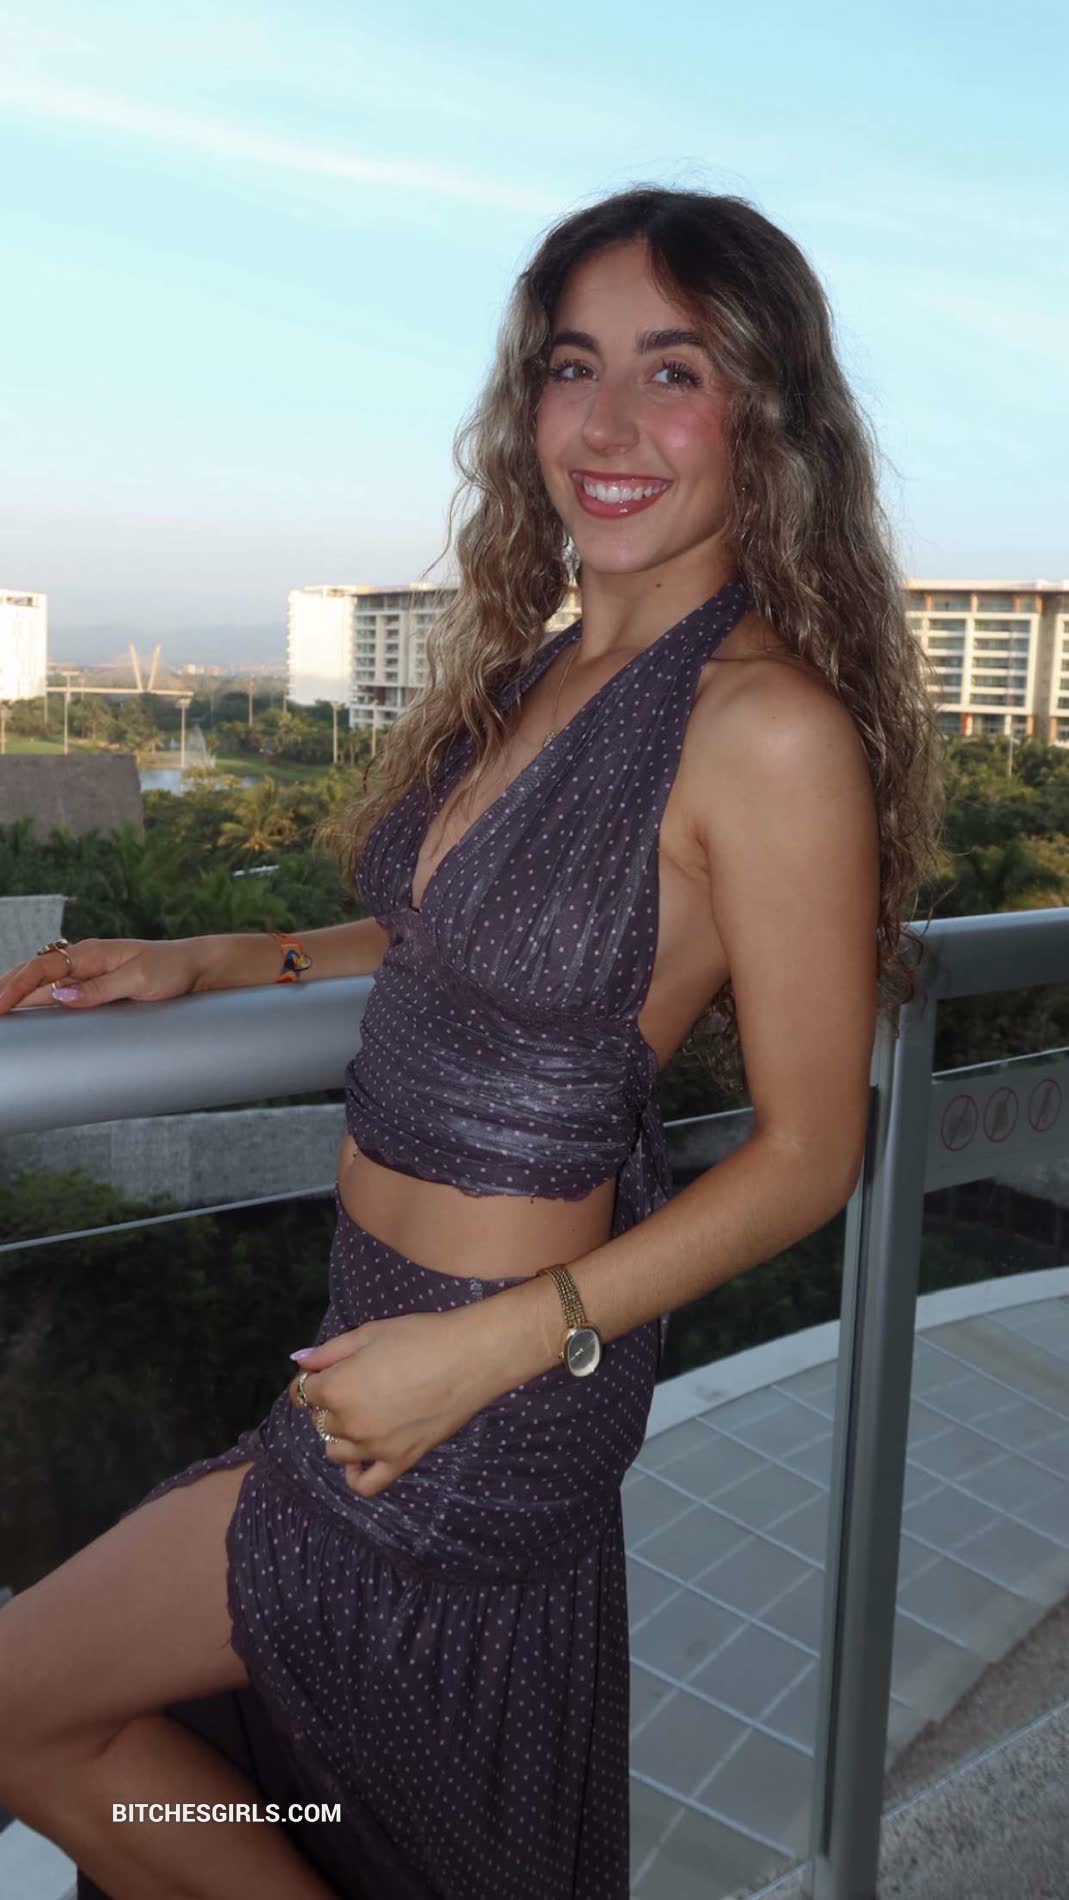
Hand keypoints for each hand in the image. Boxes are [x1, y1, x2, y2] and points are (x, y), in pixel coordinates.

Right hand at [0, 937, 207, 1013]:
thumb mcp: (138, 980)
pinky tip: (27, 1012)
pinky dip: (38, 1001)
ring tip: (0, 1012)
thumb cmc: (170, 969)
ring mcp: (88, 973)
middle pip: (34, 975)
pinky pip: (59, 993)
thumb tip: (61, 996)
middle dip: (7, 990)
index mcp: (90, 953)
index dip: (15, 986)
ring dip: (18, 995)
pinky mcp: (96, 985)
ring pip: (43, 985)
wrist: (195, 967)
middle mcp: (84, 960)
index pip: (41, 969)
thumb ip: (100, 988)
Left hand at [287, 1306, 501, 1498]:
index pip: (304, 1393)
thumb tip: (300, 1362)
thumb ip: (329, 1352)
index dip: (313, 1379)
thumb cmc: (420, 1337)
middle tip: (356, 1382)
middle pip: (320, 1420)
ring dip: (339, 1434)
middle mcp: (349, 1423)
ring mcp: (374, 1447)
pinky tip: (361, 1460)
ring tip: (362, 1413)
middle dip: (330, 1402)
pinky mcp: (401, 1460)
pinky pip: (366, 1484)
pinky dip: (355, 1476)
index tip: (327, 1371)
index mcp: (337, 1388)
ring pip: (336, 1451)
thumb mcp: (369, 1333)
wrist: (471, 1357)